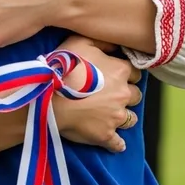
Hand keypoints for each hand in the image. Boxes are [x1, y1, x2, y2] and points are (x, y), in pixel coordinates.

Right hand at [52, 36, 141, 153]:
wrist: (49, 96)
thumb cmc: (63, 67)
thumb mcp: (80, 41)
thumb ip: (101, 40)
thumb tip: (115, 45)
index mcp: (120, 71)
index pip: (135, 72)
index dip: (125, 73)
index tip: (114, 75)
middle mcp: (123, 94)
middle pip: (136, 96)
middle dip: (126, 95)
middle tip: (111, 94)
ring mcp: (116, 116)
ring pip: (131, 119)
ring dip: (123, 116)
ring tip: (110, 115)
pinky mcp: (106, 135)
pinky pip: (118, 144)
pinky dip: (116, 143)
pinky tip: (113, 141)